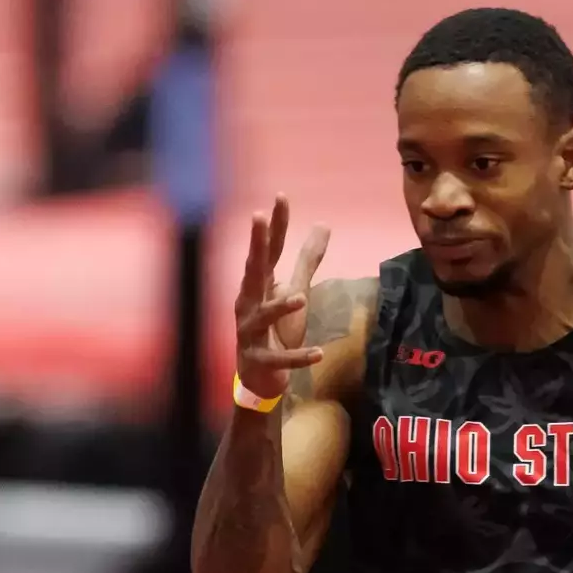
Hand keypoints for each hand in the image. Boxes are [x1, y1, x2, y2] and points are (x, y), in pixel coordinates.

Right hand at [234, 194, 331, 400]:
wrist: (260, 376)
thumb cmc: (276, 328)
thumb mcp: (295, 289)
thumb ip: (308, 260)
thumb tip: (323, 224)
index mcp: (259, 285)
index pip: (269, 250)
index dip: (275, 225)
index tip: (281, 196)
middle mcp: (249, 303)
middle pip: (253, 270)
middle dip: (256, 245)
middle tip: (258, 219)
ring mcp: (251, 332)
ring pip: (263, 316)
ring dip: (280, 307)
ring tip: (300, 298)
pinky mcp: (259, 359)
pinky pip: (279, 358)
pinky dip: (297, 357)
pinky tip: (318, 353)